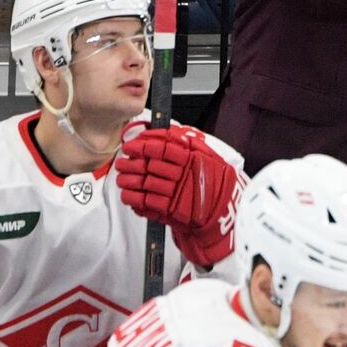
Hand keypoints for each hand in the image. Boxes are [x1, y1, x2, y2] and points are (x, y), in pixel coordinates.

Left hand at [117, 126, 241, 266]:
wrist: (224, 212)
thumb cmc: (217, 183)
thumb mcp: (211, 157)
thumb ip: (192, 144)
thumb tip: (170, 134)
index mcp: (193, 159)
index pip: (162, 148)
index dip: (143, 146)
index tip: (131, 146)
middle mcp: (184, 175)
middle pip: (150, 166)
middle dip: (131, 163)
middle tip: (122, 162)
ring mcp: (177, 193)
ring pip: (145, 184)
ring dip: (129, 181)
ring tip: (121, 178)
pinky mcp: (172, 210)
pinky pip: (147, 202)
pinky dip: (134, 199)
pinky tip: (127, 195)